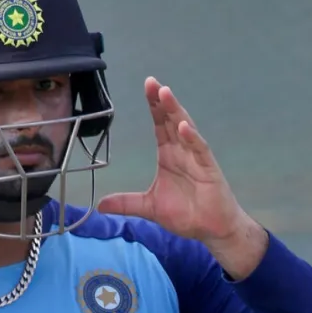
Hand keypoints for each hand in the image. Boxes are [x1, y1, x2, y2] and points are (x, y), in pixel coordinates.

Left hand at [97, 77, 266, 277]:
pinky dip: (192, 138)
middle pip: (171, 121)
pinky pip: (200, 150)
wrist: (211, 230)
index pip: (160, 125)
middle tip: (152, 82)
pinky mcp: (209, 170)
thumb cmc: (186, 214)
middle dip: (162, 101)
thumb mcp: (149, 208)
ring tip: (165, 94)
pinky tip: (183, 127)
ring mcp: (197, 158)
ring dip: (175, 112)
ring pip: (185, 129)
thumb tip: (100, 205)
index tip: (147, 86)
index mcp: (169, 155)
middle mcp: (182, 151)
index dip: (154, 106)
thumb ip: (126, 203)